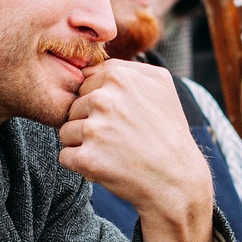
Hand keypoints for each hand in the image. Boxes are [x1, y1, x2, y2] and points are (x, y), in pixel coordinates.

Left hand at [60, 60, 214, 241]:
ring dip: (83, 144)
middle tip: (119, 137)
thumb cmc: (168, 132)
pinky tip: (106, 166)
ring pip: (66, 131)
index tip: (121, 117)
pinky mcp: (87, 158)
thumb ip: (128, 67)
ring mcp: (94, 129)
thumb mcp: (161, 85)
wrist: (176, 180)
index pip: (85, 83)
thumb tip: (95, 61)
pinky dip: (81, 165)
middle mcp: (105, 98)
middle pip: (73, 107)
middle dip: (89, 123)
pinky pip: (65, 156)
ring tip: (114, 152)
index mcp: (119, 75)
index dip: (100, 103)